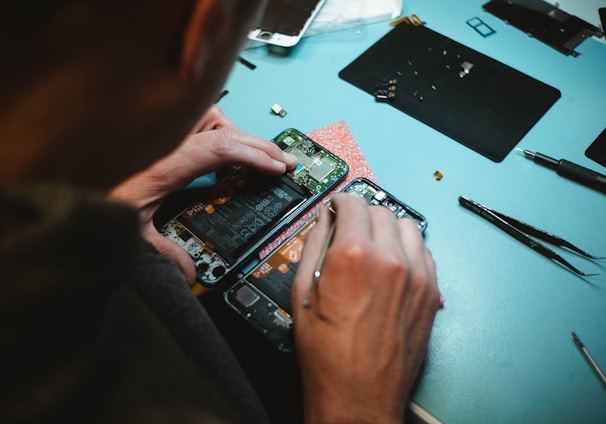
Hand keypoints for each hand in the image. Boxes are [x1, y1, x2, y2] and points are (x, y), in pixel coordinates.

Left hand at [109, 105, 296, 284]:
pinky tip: (221, 154)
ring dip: (233, 133)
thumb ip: (163, 252)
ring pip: (209, 116)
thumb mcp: (130, 233)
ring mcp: (163, 135)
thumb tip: (189, 272)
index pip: (220, 148)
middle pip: (221, 126)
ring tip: (251, 155)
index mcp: (164, 165)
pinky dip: (216, 132)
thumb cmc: (93, 200)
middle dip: (257, 143)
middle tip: (282, 160)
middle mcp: (166, 143)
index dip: (254, 155)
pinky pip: (196, 122)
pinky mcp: (160, 135)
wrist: (67, 182)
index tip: (278, 166)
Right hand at [292, 194, 440, 423]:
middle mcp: (390, 260)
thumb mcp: (303, 293)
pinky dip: (408, 248)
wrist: (358, 396)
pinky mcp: (430, 293)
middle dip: (362, 214)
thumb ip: (314, 245)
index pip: (353, 203)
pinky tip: (392, 263)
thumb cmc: (328, 356)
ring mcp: (416, 276)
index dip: (340, 201)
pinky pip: (425, 251)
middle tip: (350, 229)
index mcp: (353, 256)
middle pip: (381, 211)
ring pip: (408, 226)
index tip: (337, 206)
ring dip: (388, 228)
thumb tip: (323, 220)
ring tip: (372, 245)